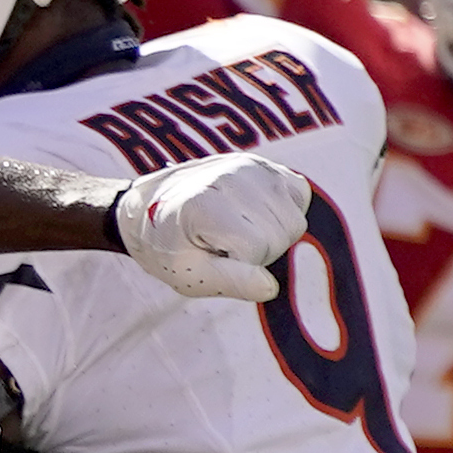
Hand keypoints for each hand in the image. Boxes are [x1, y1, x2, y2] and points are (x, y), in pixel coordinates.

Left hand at [112, 152, 309, 299]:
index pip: (257, 248)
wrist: (151, 207)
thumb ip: (229, 282)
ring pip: (294, 222)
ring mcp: (254, 166)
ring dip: (271, 235)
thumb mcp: (187, 274)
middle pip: (281, 235)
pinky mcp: (269, 165)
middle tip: (221, 243)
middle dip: (257, 252)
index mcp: (206, 202)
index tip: (209, 253)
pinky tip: (253, 215)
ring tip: (234, 230)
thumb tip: (269, 288)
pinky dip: (283, 213)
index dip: (239, 264)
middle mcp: (233, 176)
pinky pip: (300, 199)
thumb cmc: (168, 245)